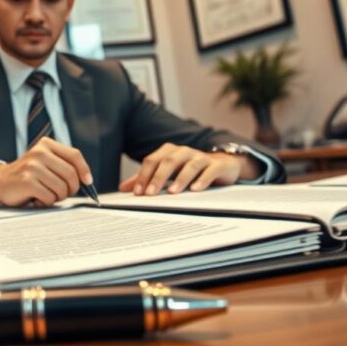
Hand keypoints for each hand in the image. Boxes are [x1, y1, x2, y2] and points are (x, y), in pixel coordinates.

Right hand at [0, 137, 92, 207]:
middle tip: (63, 193)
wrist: (1, 181)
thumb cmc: (28, 175)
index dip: (84, 170)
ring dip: (58, 197)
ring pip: (62, 188)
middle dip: (71, 189)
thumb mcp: (45, 162)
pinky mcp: (27, 181)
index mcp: (46, 144)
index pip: (74, 155)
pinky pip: (50, 197)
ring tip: (47, 194)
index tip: (88, 182)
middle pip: (71, 174)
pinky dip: (46, 202)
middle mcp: (39, 152)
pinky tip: (37, 198)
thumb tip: (87, 180)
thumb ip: (64, 165)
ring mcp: (32, 166)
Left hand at [117, 143, 259, 194]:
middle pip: (168, 161)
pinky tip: (196, 189)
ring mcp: (201, 157)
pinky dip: (202, 179)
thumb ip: (147, 179)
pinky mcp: (217, 165)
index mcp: (169, 152)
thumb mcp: (168, 173)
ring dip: (180, 179)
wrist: (222, 165)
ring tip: (172, 192)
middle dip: (158, 177)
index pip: (152, 161)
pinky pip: (209, 171)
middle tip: (150, 193)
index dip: (143, 175)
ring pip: (189, 165)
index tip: (137, 192)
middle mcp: (184, 152)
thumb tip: (123, 188)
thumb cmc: (190, 169)